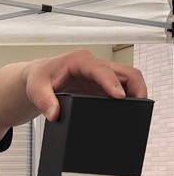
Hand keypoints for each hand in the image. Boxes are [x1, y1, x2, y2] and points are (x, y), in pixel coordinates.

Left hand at [24, 49, 147, 120]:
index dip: (111, 82)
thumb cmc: (39, 79)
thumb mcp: (36, 90)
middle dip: (135, 86)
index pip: (100, 69)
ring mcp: (100, 74)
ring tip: (139, 109)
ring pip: (127, 78)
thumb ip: (44, 101)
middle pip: (123, 71)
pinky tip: (129, 109)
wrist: (39, 77)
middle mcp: (93, 64)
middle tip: (139, 105)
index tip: (119, 96)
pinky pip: (121, 87)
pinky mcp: (102, 84)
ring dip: (136, 91)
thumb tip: (54, 114)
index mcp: (79, 61)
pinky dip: (129, 97)